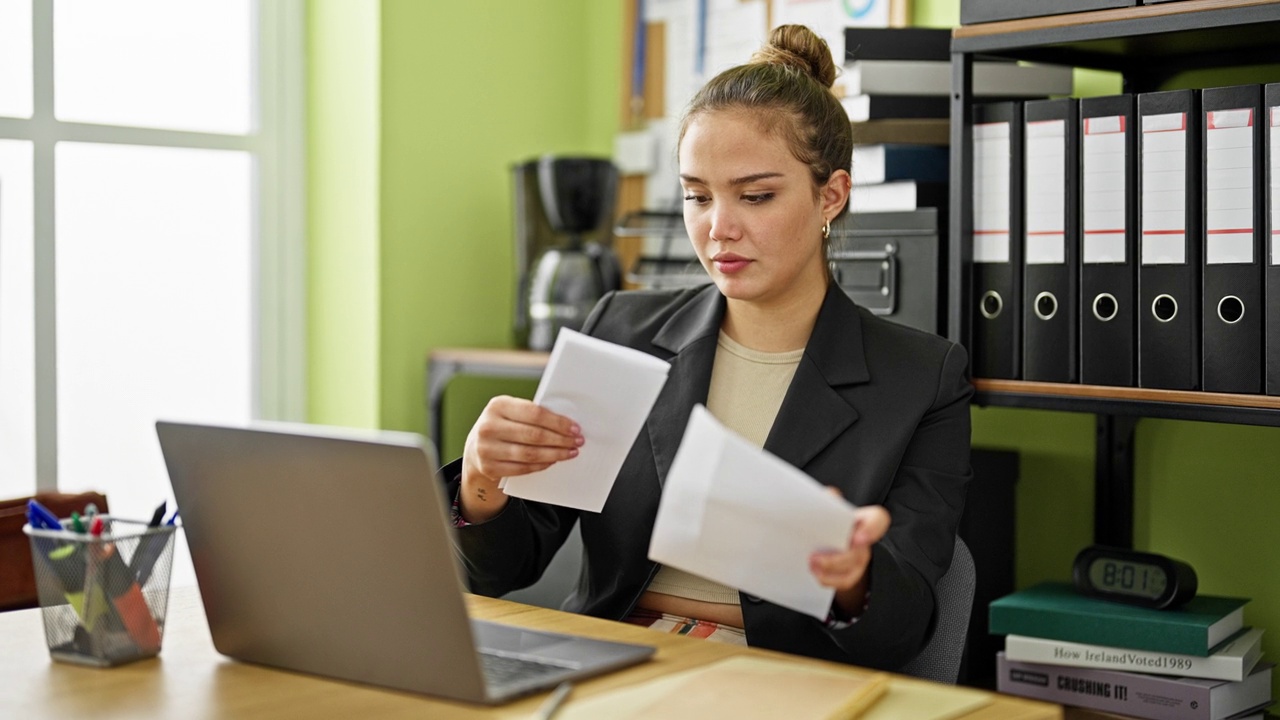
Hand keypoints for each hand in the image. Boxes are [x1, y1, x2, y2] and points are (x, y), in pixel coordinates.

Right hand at [459, 396, 583, 522]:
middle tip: (577, 442)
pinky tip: (553, 461)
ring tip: (570, 452)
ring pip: (530, 454)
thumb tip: (566, 424)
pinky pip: (523, 468)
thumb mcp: (510, 412)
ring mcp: (486, 449)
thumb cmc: (503, 426)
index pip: (534, 413)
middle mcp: (488, 426)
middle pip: (534, 435)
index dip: (558, 422)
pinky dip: (542, 465)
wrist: (476, 447)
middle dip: (560, 440)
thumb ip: (532, 414)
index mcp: (497, 405)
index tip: (575, 428)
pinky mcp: (489, 468)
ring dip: (555, 454)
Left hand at [809, 489, 890, 617]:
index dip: (872, 530)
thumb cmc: (827, 517)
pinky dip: (827, 579)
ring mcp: (859, 558)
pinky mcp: (851, 573)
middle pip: (859, 552)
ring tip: (809, 564)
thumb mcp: (827, 505)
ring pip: (851, 569)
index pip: (879, 519)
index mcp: (862, 518)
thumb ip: (828, 499)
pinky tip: (814, 572)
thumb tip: (827, 497)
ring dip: (829, 570)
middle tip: (814, 558)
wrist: (825, 538)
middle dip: (837, 559)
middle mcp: (864, 539)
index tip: (857, 539)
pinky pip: (844, 581)